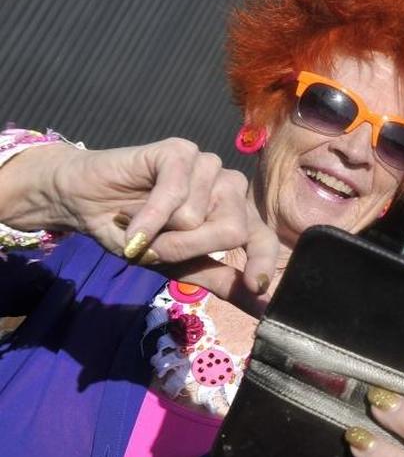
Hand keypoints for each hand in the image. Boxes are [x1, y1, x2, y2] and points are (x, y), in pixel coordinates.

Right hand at [1, 138, 277, 296]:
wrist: (86, 203)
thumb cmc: (138, 235)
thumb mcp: (182, 266)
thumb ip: (223, 281)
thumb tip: (265, 306)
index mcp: (236, 213)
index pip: (263, 238)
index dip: (263, 262)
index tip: (258, 286)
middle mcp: (229, 187)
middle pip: (232, 230)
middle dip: (187, 249)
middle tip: (157, 246)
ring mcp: (208, 165)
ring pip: (198, 216)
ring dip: (161, 232)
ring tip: (141, 222)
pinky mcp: (180, 151)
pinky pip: (173, 195)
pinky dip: (148, 218)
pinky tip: (129, 222)